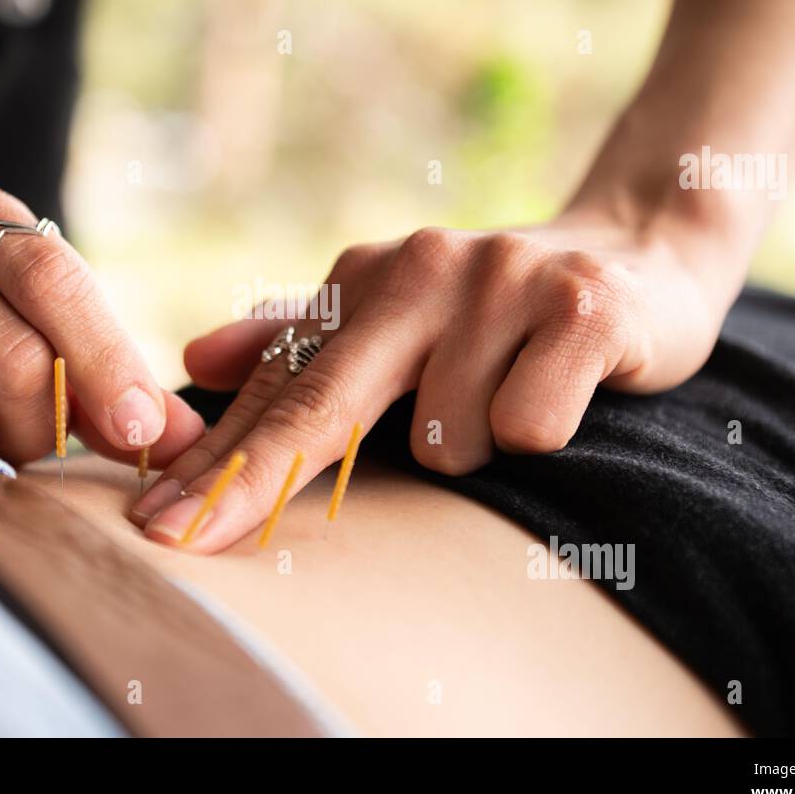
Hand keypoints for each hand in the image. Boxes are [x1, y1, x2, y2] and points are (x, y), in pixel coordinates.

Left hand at [130, 213, 727, 550]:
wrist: (640, 252)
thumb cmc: (500, 308)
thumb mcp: (396, 314)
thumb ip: (301, 333)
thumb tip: (196, 355)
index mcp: (369, 277)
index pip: (281, 383)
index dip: (214, 459)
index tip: (154, 524)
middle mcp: (423, 269)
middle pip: (325, 402)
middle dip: (252, 481)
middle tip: (182, 541)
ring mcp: (502, 281)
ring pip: (449, 436)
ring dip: (475, 444)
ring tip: (510, 392)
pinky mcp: (581, 305)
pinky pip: (530, 424)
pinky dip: (542, 428)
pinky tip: (563, 386)